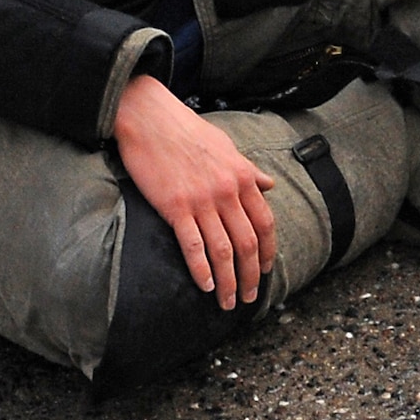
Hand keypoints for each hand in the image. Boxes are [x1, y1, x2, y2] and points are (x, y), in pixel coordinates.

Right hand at [112, 74, 276, 309]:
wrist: (150, 117)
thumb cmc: (187, 130)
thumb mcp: (227, 146)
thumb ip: (249, 170)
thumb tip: (270, 185)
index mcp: (242, 177)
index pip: (264, 223)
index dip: (267, 251)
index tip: (265, 270)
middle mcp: (227, 191)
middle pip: (247, 243)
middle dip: (251, 275)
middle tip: (250, 297)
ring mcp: (202, 200)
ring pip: (223, 251)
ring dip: (229, 282)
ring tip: (230, 302)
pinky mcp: (175, 207)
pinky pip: (193, 246)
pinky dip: (202, 271)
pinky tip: (206, 287)